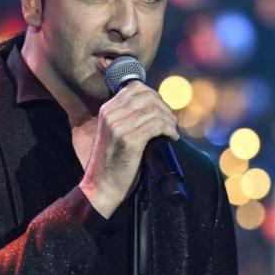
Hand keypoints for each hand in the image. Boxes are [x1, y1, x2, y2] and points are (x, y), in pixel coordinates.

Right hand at [80, 81, 177, 217]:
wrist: (101, 187)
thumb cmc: (112, 162)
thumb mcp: (114, 133)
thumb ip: (127, 118)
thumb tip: (155, 107)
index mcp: (106, 110)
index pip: (135, 88)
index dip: (155, 96)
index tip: (162, 110)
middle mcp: (111, 115)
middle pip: (148, 96)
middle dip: (165, 107)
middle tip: (171, 121)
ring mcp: (119, 127)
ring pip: (155, 110)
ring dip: (169, 120)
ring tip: (172, 131)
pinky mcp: (129, 140)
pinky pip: (157, 125)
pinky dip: (169, 130)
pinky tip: (171, 138)